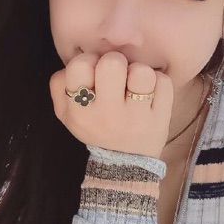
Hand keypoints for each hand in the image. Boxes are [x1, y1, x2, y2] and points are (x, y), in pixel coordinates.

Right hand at [49, 51, 173, 158]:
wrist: (124, 163)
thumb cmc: (94, 128)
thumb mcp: (65, 114)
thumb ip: (59, 85)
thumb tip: (76, 60)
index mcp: (80, 112)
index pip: (79, 66)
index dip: (89, 60)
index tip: (95, 71)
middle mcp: (107, 115)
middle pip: (112, 63)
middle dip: (116, 62)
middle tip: (118, 76)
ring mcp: (137, 117)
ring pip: (142, 71)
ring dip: (139, 72)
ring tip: (136, 84)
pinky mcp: (161, 118)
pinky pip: (163, 81)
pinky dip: (158, 82)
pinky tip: (151, 93)